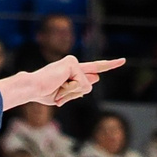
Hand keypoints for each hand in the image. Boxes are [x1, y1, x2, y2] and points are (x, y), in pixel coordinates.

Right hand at [0, 55, 122, 111]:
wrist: (32, 89)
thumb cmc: (42, 93)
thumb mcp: (64, 95)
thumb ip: (79, 89)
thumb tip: (96, 78)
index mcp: (70, 70)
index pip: (92, 68)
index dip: (107, 65)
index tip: (121, 61)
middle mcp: (73, 63)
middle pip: (92, 76)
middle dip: (112, 64)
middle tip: (123, 60)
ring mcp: (73, 62)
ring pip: (85, 87)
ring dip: (72, 94)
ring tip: (58, 90)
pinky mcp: (72, 64)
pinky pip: (81, 85)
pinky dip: (70, 90)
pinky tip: (59, 86)